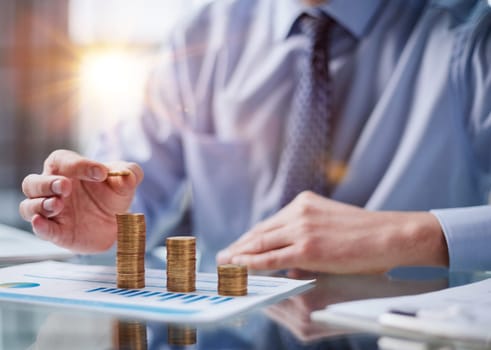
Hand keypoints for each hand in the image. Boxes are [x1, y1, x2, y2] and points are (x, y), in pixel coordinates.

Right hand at [19, 150, 142, 252]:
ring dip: (40, 205)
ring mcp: (52, 212)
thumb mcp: (126, 180)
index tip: (102, 172)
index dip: (78, 164)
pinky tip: (40, 222)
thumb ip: (130, 173)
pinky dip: (39, 226)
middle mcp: (53, 188)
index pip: (62, 160)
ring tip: (58, 205)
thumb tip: (128, 176)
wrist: (118, 220)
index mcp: (68, 169)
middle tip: (65, 186)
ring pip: (29, 206)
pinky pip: (40, 229)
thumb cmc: (114, 193)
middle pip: (32, 183)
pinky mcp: (56, 232)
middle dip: (46, 183)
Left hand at [217, 191, 447, 273]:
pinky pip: (272, 258)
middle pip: (260, 232)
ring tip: (224, 264)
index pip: (269, 223)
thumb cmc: (366, 234)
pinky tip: (239, 267)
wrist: (390, 235)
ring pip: (261, 244)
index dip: (250, 237)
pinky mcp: (308, 247)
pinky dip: (252, 263)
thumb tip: (290, 257)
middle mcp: (299, 211)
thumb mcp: (331, 224)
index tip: (237, 246)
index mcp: (304, 202)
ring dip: (240, 255)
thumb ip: (307, 234)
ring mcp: (302, 228)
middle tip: (222, 256)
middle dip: (239, 246)